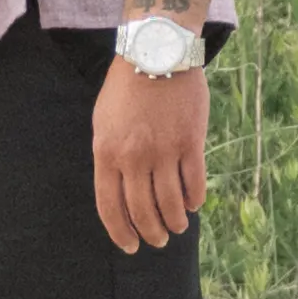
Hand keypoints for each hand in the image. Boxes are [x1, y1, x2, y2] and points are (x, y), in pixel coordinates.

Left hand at [90, 55, 207, 249]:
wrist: (156, 53)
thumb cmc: (126, 88)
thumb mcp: (103, 123)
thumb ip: (110, 158)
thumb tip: (121, 193)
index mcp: (107, 153)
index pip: (110, 207)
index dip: (120, 232)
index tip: (130, 246)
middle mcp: (134, 158)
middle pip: (142, 210)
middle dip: (150, 232)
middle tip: (157, 240)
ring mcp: (164, 151)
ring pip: (170, 203)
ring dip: (175, 222)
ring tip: (178, 227)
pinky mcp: (190, 142)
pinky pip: (194, 183)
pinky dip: (194, 200)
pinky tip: (193, 204)